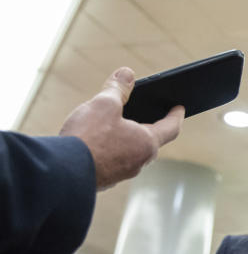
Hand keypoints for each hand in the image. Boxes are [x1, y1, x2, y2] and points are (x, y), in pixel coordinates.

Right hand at [59, 67, 183, 189]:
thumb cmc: (88, 138)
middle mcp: (139, 162)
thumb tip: (127, 73)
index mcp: (147, 143)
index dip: (176, 115)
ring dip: (127, 138)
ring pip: (130, 152)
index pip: (171, 128)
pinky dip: (110, 150)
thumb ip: (118, 88)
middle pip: (150, 140)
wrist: (61, 173)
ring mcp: (121, 173)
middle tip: (147, 113)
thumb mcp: (104, 105)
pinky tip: (98, 143)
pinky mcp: (103, 180)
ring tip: (118, 124)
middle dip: (149, 125)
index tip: (180, 108)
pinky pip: (112, 161)